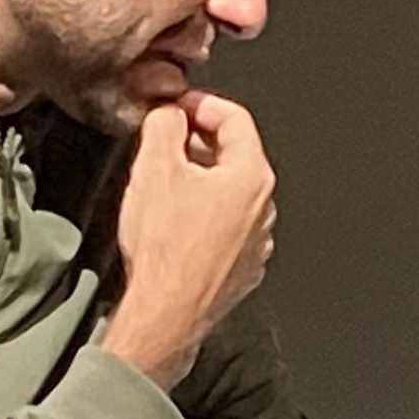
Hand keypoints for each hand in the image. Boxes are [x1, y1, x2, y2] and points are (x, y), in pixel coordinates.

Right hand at [102, 97, 278, 389]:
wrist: (166, 314)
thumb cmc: (165, 248)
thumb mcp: (154, 168)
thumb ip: (163, 125)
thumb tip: (168, 114)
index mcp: (252, 178)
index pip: (236, 119)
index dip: (201, 104)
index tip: (175, 107)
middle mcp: (264, 210)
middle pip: (235, 156)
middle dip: (198, 141)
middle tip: (164, 140)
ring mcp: (256, 243)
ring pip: (230, 194)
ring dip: (200, 180)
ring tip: (164, 182)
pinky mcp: (242, 269)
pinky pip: (226, 228)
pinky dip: (203, 215)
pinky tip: (173, 223)